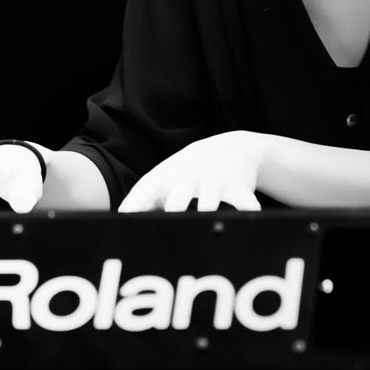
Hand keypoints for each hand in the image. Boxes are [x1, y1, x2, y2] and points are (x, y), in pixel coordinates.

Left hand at [118, 131, 263, 211]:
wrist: (232, 147)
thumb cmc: (189, 172)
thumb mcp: (166, 179)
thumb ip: (144, 200)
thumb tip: (120, 222)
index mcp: (168, 177)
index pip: (148, 189)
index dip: (136, 203)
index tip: (126, 219)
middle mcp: (190, 178)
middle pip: (180, 193)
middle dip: (174, 206)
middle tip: (167, 218)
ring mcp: (214, 181)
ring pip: (211, 197)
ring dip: (208, 208)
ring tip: (205, 220)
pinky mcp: (238, 187)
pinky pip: (244, 200)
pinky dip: (247, 208)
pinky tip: (250, 217)